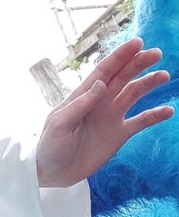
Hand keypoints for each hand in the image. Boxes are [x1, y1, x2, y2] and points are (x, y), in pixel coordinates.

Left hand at [35, 38, 172, 187]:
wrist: (54, 172)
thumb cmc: (50, 147)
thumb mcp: (59, 125)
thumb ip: (79, 105)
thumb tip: (101, 84)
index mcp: (83, 95)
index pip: (104, 71)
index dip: (120, 56)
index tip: (137, 43)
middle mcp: (100, 102)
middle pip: (122, 77)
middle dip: (138, 63)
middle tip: (156, 53)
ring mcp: (111, 117)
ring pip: (134, 94)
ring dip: (148, 84)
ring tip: (164, 76)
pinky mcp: (119, 134)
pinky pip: (140, 122)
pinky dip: (154, 116)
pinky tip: (168, 111)